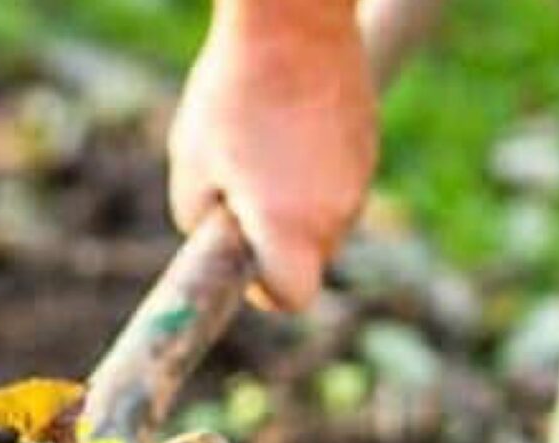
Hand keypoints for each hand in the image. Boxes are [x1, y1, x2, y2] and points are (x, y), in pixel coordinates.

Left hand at [168, 0, 378, 310]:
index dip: (263, 291)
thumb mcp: (190, 169)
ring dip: (293, 206)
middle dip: (274, 245)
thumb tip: (218, 240)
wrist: (293, 22)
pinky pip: (336, 181)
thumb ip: (201, 223)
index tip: (241, 261)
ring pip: (323, 220)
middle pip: (309, 261)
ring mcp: (360, 177)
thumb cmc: (232, 95)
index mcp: (291, 228)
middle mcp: (337, 211)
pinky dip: (311, 173)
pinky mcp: (368, 144)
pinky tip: (284, 129)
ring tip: (257, 152)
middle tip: (236, 197)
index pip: (291, 299)